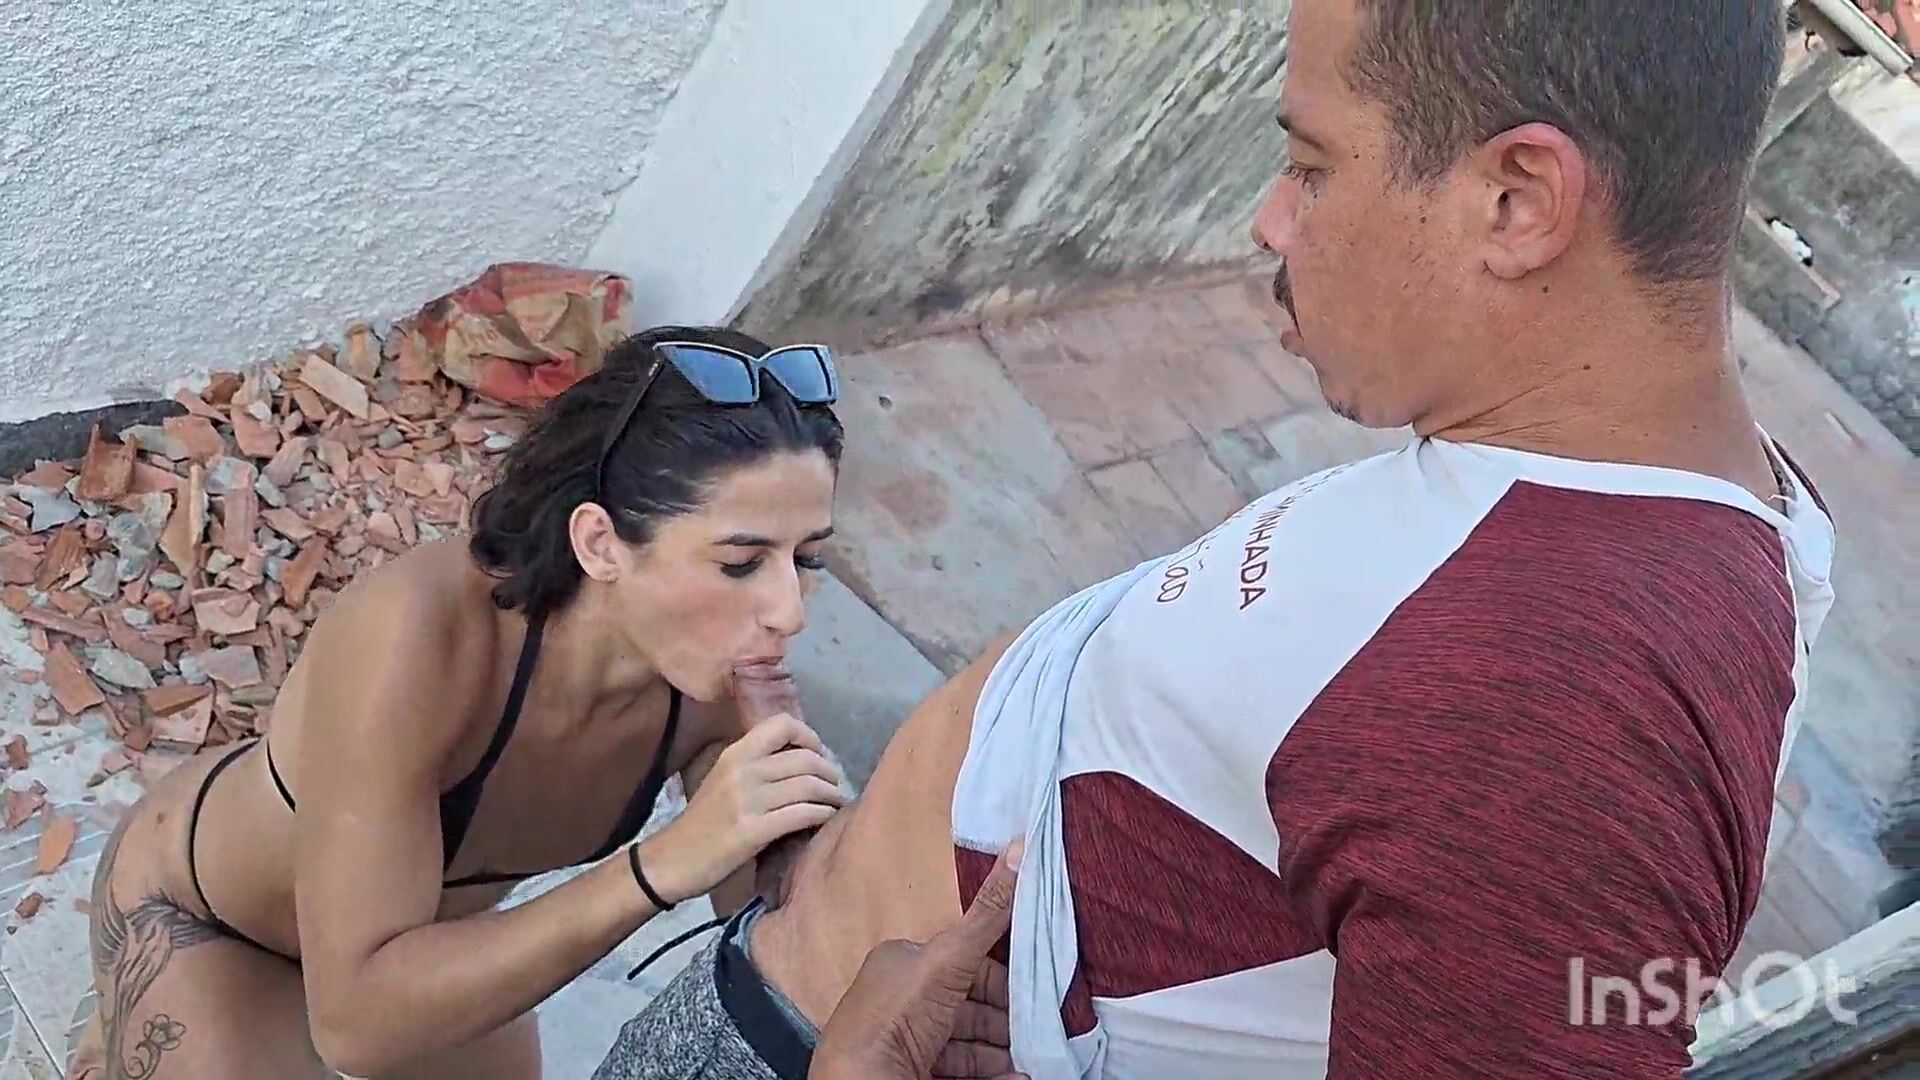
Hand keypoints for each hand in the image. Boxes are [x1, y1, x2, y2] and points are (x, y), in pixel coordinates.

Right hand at [640, 714, 845, 903]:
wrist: (671, 860)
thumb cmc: (702, 823)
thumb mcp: (724, 781)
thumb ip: (756, 766)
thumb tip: (801, 758)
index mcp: (734, 754)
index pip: (782, 724)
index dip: (810, 736)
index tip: (819, 755)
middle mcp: (742, 771)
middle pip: (805, 758)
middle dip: (829, 771)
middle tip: (836, 784)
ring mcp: (747, 801)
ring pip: (809, 785)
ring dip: (832, 794)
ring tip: (836, 803)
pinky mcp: (753, 831)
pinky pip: (802, 814)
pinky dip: (823, 814)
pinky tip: (826, 819)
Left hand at [811, 844, 1025, 1079]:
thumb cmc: (898, 1014)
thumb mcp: (948, 958)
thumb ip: (987, 914)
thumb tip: (1020, 845)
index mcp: (901, 964)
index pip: (960, 960)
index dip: (999, 974)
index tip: (1035, 988)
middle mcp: (900, 1001)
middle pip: (966, 1003)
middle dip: (1004, 1016)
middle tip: (1041, 1026)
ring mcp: (906, 1042)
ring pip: (965, 1040)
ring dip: (1002, 1048)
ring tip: (1033, 1055)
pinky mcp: (913, 1071)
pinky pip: (960, 1068)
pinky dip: (991, 1072)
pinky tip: (1016, 1075)